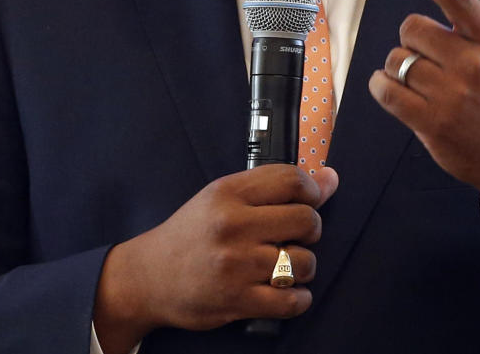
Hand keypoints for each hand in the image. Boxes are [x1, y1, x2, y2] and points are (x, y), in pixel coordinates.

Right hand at [93, 164, 338, 352]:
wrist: (148, 277)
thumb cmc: (191, 234)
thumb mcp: (223, 198)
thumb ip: (274, 188)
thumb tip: (330, 179)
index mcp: (228, 192)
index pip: (291, 179)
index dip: (312, 190)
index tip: (309, 200)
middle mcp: (232, 225)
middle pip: (306, 220)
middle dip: (311, 230)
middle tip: (297, 236)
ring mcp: (235, 264)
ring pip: (303, 261)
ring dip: (304, 267)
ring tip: (289, 266)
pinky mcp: (237, 300)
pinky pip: (290, 300)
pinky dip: (299, 299)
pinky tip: (289, 292)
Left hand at [368, 0, 479, 216]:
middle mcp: (474, 64)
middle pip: (412, 28)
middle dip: (412, 41)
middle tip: (431, 60)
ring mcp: (453, 95)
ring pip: (396, 59)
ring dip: (397, 68)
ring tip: (421, 83)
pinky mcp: (432, 123)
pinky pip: (386, 90)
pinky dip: (381, 87)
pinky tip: (395, 91)